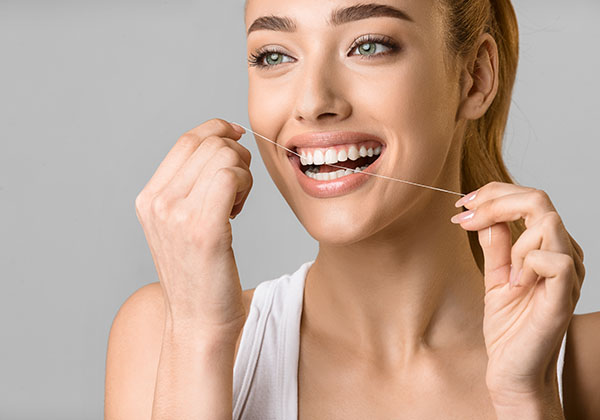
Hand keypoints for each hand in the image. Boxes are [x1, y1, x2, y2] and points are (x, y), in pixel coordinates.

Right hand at [135, 118, 252, 337]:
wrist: (198, 323)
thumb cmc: (200, 276)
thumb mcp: (181, 226)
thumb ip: (190, 188)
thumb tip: (221, 145)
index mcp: (149, 199)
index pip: (186, 141)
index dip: (216, 129)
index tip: (237, 136)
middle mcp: (157, 203)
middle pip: (208, 144)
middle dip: (236, 154)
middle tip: (241, 186)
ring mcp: (177, 215)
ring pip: (223, 156)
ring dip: (242, 173)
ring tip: (238, 203)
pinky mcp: (203, 229)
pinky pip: (231, 177)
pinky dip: (246, 185)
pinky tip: (240, 210)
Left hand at [451, 182, 584, 400]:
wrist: (511, 369)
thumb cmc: (509, 327)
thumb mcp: (495, 277)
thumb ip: (496, 245)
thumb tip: (485, 214)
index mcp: (549, 247)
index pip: (531, 199)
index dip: (494, 193)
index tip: (462, 205)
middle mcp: (564, 254)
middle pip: (539, 200)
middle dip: (495, 201)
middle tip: (464, 215)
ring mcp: (568, 274)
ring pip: (547, 222)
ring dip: (514, 241)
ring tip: (506, 273)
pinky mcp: (564, 295)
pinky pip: (554, 258)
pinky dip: (527, 262)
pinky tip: (516, 284)